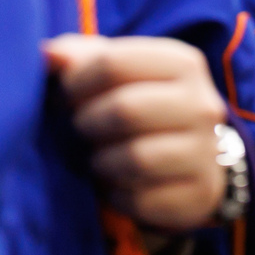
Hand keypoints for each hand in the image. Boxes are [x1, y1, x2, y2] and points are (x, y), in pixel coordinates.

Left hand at [46, 34, 229, 232]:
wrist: (190, 156)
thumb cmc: (140, 103)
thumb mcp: (116, 72)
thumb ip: (79, 58)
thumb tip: (47, 55)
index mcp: (182, 63)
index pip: (113, 62)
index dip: (76, 81)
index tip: (67, 94)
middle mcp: (203, 103)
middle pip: (125, 109)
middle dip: (89, 122)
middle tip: (82, 129)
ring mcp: (207, 151)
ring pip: (136, 158)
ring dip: (103, 162)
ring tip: (99, 158)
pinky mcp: (200, 194)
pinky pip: (143, 199)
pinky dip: (119, 195)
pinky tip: (118, 185)